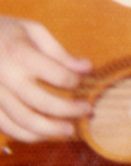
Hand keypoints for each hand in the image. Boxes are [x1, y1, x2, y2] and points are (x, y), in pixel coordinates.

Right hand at [0, 16, 91, 140]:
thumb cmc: (1, 32)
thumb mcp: (30, 30)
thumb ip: (58, 51)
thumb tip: (87, 68)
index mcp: (19, 54)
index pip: (59, 76)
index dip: (76, 82)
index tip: (80, 82)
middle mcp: (5, 76)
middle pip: (45, 103)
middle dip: (71, 110)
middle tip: (87, 111)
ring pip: (26, 121)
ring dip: (52, 130)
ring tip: (69, 130)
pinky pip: (7, 127)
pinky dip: (28, 136)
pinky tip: (43, 134)